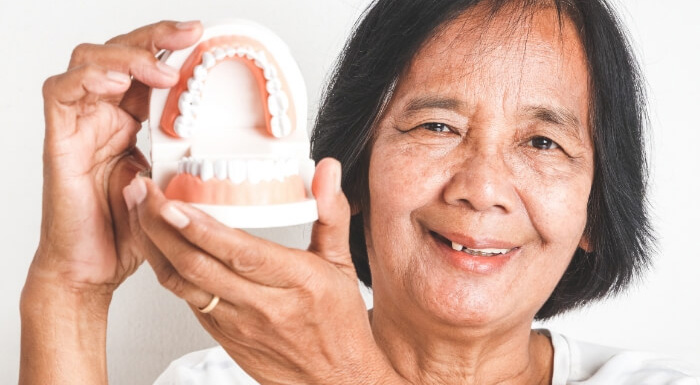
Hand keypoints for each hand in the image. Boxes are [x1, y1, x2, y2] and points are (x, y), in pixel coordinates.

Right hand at [29, 21, 202, 295]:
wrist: (94, 269)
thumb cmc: (129, 232)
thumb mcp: (171, 184)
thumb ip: (180, 154)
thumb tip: (215, 131)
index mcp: (130, 123)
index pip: (145, 69)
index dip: (168, 46)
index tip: (201, 37)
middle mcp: (103, 117)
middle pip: (118, 54)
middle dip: (153, 37)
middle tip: (189, 34)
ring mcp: (80, 126)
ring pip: (89, 62)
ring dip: (126, 56)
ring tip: (161, 68)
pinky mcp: (59, 142)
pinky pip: (60, 94)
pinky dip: (87, 79)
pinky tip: (116, 82)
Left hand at [127, 158, 401, 384]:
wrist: (333, 379)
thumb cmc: (339, 325)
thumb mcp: (343, 264)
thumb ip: (332, 213)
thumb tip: (327, 172)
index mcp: (296, 282)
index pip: (240, 253)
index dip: (201, 228)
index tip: (174, 203)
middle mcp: (262, 305)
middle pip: (197, 265)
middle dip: (160, 225)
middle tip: (142, 192)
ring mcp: (236, 323)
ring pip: (181, 283)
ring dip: (154, 245)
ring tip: (138, 211)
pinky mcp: (221, 335)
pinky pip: (185, 298)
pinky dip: (166, 267)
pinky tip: (158, 244)